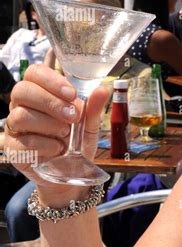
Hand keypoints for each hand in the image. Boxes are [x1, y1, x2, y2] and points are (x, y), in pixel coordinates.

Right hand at [4, 64, 108, 202]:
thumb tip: (103, 89)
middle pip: (22, 90)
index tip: (72, 93)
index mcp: (41, 93)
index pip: (34, 73)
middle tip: (72, 116)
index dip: (51, 80)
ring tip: (66, 134)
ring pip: (20, 115)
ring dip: (49, 124)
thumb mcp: (90, 125)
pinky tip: (57, 149)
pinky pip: (23, 140)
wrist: (71, 173)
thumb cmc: (77, 142)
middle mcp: (23, 106)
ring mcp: (15, 127)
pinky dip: (45, 144)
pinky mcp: (12, 148)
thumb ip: (93, 108)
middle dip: (50, 102)